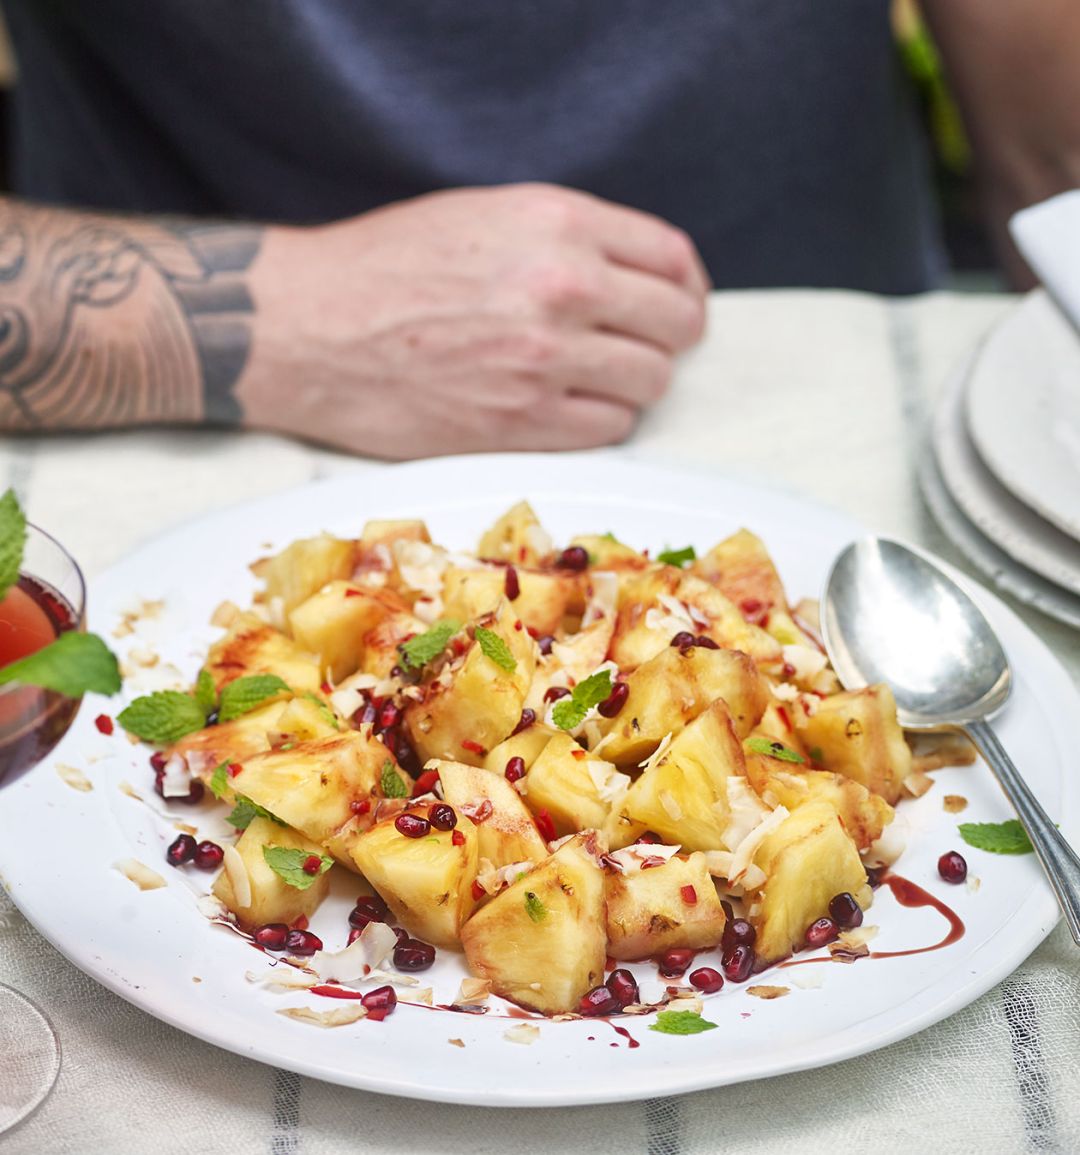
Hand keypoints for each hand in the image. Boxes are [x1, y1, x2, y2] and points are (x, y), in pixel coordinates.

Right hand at [239, 184, 708, 458]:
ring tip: (593, 379)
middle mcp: (561, 286)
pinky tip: (565, 407)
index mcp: (556, 222)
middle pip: (675, 326)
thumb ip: (565, 237)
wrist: (305, 326)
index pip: (672, 259)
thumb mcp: (484, 214)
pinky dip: (598, 420)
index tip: (674, 303)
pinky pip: (608, 429)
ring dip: (632, 384)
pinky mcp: (519, 424)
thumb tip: (631, 276)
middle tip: (642, 347)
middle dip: (668, 339)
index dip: (684, 287)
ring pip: (649, 383)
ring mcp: (543, 361)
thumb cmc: (383, 266)